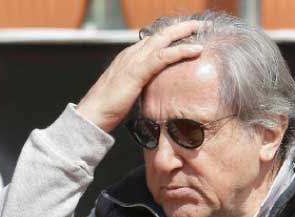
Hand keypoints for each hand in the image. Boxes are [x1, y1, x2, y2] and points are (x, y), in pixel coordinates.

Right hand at [77, 21, 203, 131]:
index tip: (191, 33)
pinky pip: (162, 57)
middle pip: (161, 34)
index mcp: (130, 57)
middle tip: (202, 24)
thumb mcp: (131, 91)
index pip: (155, 40)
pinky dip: (180, 51)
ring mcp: (133, 61)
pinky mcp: (136, 72)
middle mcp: (132, 54)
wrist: (93, 114)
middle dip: (183, 27)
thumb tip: (157, 89)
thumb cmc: (110, 107)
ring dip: (184, 32)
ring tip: (202, 28)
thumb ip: (143, 84)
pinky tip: (195, 49)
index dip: (173, 34)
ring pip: (163, 39)